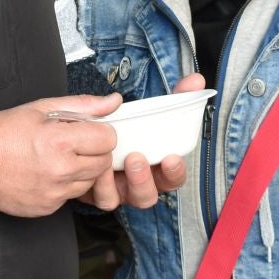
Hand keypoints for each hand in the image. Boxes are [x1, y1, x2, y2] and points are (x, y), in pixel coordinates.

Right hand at [0, 94, 120, 217]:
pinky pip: (71, 196)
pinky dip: (65, 185)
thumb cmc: (4, 133)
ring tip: (58, 159)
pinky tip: (47, 173)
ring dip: (81, 170)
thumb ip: (83, 105)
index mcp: (60, 141)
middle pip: (103, 162)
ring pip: (90, 181)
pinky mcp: (49, 207)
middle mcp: (61, 170)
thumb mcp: (42, 108)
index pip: (108, 139)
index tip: (87, 131)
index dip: (99, 132)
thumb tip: (113, 101)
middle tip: (72, 144)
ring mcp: (55, 192)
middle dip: (93, 151)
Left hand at [78, 73, 207, 210]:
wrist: (82, 135)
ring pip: (129, 198)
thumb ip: (173, 95)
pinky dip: (103, 183)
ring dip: (129, 181)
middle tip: (139, 158)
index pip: (172, 174)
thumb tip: (196, 81)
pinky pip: (104, 196)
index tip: (171, 158)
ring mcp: (119, 189)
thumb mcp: (146, 105)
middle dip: (148, 179)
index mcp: (154, 164)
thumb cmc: (120, 124)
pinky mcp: (99, 191)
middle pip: (152, 193)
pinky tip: (99, 167)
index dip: (175, 171)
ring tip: (123, 160)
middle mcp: (138, 180)